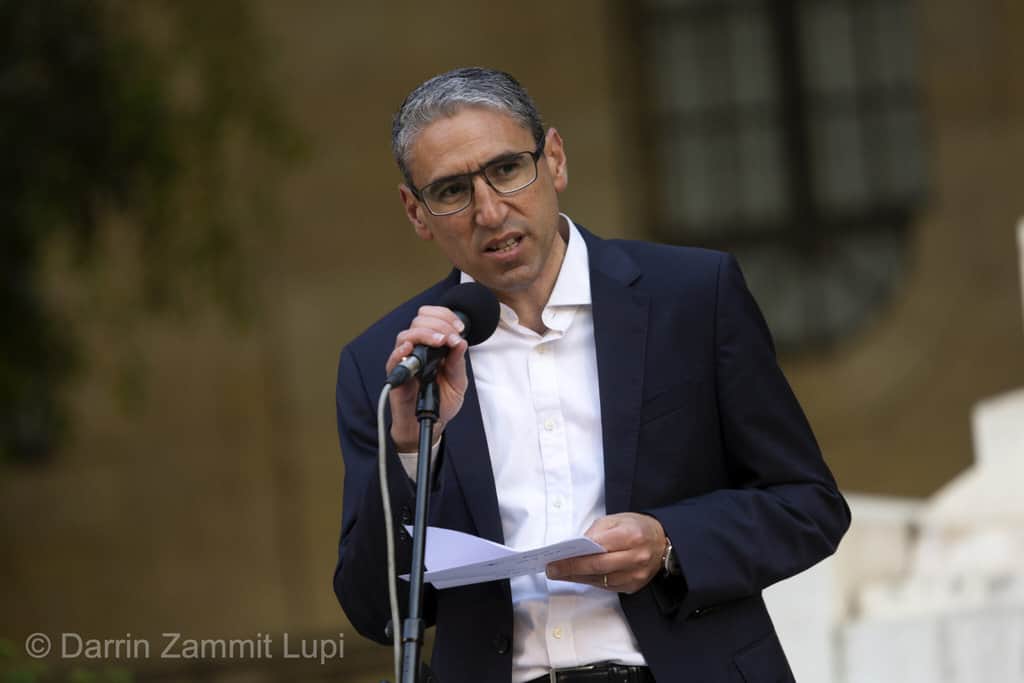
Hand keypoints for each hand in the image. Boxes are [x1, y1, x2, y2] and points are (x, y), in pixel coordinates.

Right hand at [386, 305, 468, 451]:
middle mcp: (418, 350)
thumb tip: (461, 342)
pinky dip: (400, 352)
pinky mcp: (396, 376)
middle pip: (419, 322)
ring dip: (424, 334)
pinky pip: (393, 360)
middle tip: (451, 337)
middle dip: (439, 324)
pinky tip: (410, 349)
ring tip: (439, 341)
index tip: (459, 328)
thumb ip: (458, 362)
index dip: (445, 316)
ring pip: (406, 335)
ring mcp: (405, 362)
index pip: (433, 318)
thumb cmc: (441, 402)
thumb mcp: (458, 382)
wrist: (430, 424)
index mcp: (433, 347)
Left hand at [545, 513, 666, 593]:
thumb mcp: (616, 519)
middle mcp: (635, 557)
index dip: (574, 556)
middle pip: (597, 567)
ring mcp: (636, 574)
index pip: (596, 549)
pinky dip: (591, 581)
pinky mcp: (634, 586)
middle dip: (571, 569)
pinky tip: (578, 577)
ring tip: (560, 573)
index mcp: (631, 536)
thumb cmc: (637, 527)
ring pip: (600, 580)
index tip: (555, 559)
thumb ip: (596, 532)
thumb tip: (576, 547)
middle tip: (552, 569)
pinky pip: (607, 587)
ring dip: (577, 578)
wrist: (662, 541)